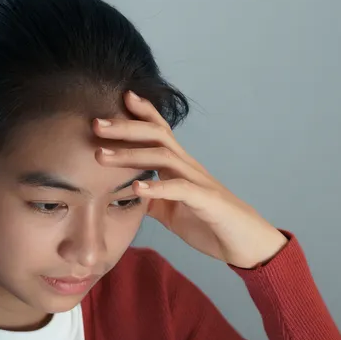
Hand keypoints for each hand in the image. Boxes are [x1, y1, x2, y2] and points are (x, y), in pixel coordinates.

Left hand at [94, 91, 287, 269]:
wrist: (245, 243)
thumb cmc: (209, 223)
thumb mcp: (171, 210)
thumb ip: (150, 198)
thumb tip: (125, 194)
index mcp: (180, 166)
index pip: (160, 131)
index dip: (142, 112)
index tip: (119, 97)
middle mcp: (189, 167)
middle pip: (157, 135)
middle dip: (125, 127)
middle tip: (95, 123)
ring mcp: (199, 181)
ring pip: (164, 157)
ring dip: (130, 154)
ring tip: (101, 156)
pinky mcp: (206, 201)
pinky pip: (180, 189)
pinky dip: (157, 187)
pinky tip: (137, 189)